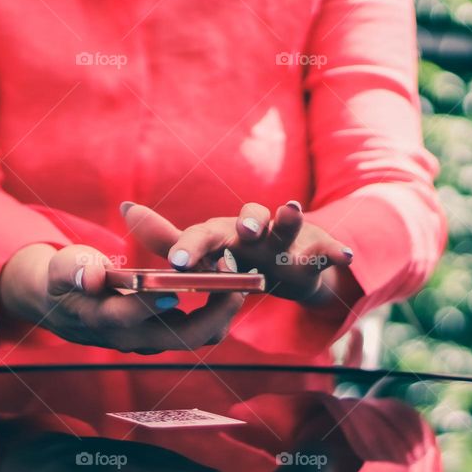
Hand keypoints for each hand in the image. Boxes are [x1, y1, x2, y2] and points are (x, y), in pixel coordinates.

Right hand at [0, 244, 244, 352]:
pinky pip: (196, 331)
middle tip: (234, 283)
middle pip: (177, 337)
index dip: (149, 305)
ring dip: (220, 313)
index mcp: (101, 319)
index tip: (173, 288)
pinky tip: (229, 284)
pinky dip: (215, 311)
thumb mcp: (63, 267)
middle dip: (211, 314)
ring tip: (239, 281)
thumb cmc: (65, 278)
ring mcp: (148, 341)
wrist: (63, 305)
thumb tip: (92, 276)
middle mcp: (129, 338)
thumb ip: (76, 270)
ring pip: (194, 338)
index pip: (127, 318)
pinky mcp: (161, 337)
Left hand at [122, 201, 353, 302]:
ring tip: (290, 210)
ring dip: (287, 218)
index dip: (192, 247)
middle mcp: (254, 228)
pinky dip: (335, 250)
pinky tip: (344, 256)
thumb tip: (126, 208)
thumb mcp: (204, 250)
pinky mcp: (316, 245)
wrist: (286, 261)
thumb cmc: (236, 256)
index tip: (180, 263)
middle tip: (245, 229)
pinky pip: (326, 247)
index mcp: (223, 233)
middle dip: (247, 219)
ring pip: (287, 225)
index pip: (203, 235)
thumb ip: (167, 238)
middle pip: (249, 218)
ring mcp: (286, 236)